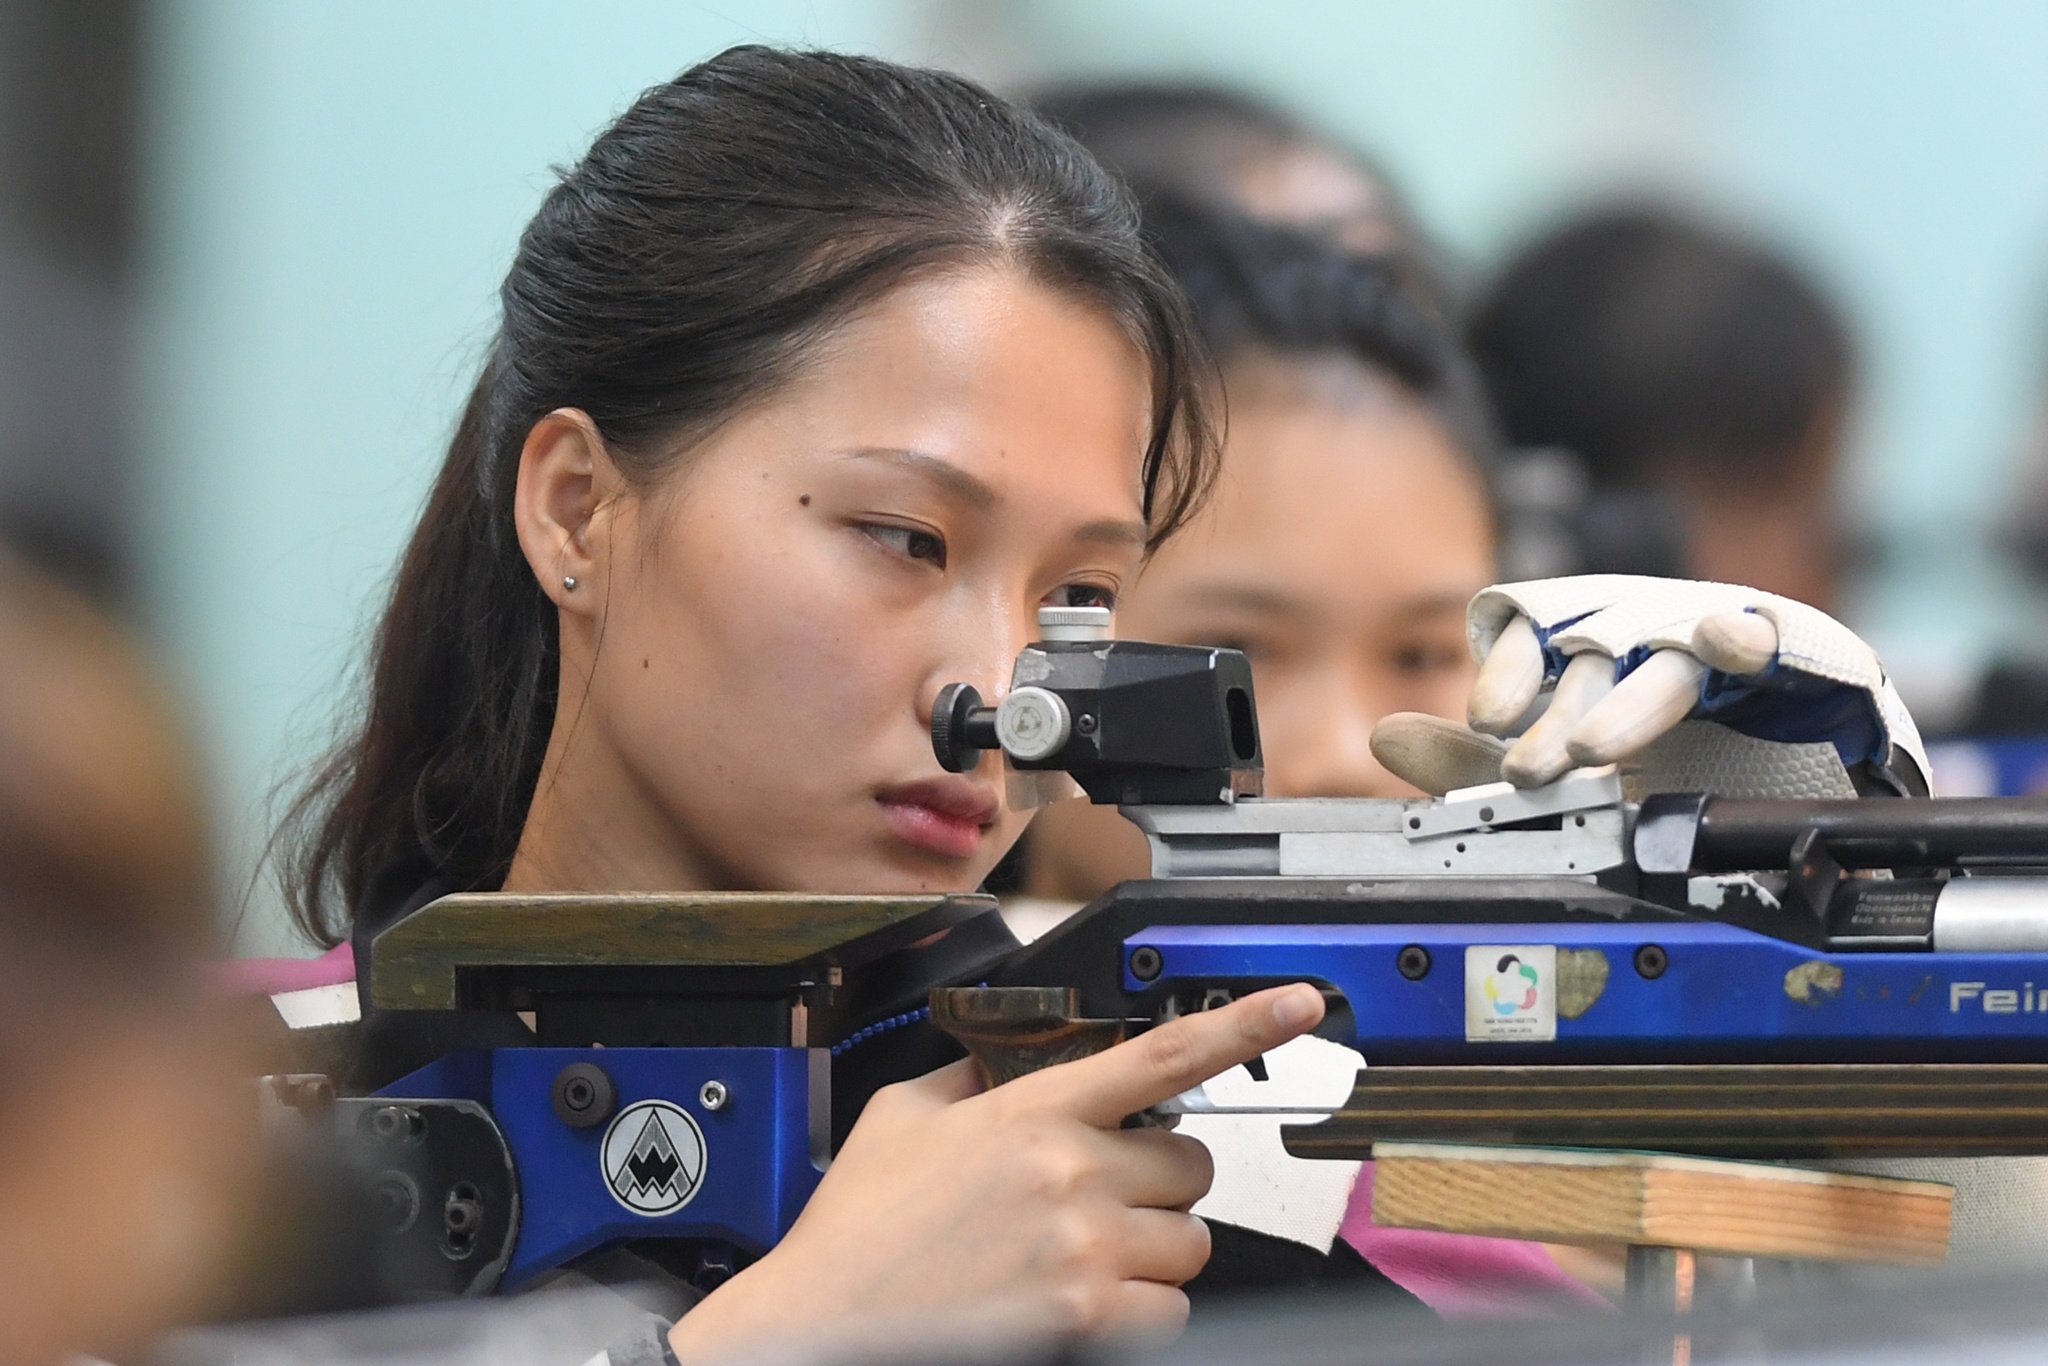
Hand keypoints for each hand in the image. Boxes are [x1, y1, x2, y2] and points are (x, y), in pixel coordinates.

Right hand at [668, 983, 1325, 1359]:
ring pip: (1190, 1241)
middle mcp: (1070, 1172)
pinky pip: (1171, 1309)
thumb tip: (1002, 1059)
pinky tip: (1086, 1302)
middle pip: (1188, 1162)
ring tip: (1084, 1256)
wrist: (821, 1324)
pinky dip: (1141, 1311)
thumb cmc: (857, 1233)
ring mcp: (1086, 1247)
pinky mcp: (1090, 1316)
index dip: (1245, 1023)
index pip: (1162, 1054)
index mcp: (1030, 1112)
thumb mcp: (901, 1119)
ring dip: (1153, 1250)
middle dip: (1155, 1181)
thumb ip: (969, 1078)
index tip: (1297, 1003)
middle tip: (1102, 1197)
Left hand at [1371, 576, 1927, 798]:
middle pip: (1594, 653)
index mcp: (1589, 641)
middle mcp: (1646, 627)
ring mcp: (1716, 633)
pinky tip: (1730, 643)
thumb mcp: (1562, 764)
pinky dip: (1747, 635)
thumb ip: (1473, 760)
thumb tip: (1380, 737)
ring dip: (1629, 703)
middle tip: (1531, 768)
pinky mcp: (1790, 650)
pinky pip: (1767, 633)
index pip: (1534, 630)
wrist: (1799, 766)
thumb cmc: (1675, 754)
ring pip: (1666, 658)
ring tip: (1597, 746)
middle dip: (1560, 712)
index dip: (1510, 668)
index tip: (1485, 717)